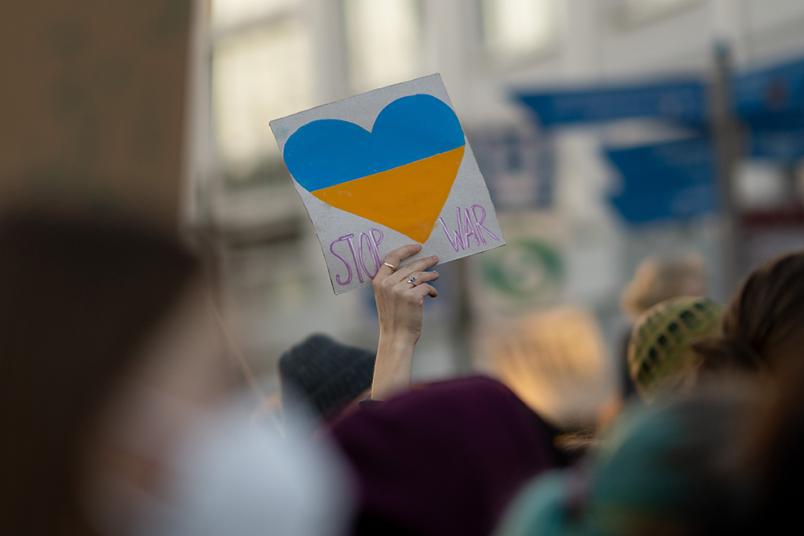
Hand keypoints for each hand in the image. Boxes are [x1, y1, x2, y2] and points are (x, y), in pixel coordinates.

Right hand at [370, 244, 438, 398]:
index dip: (406, 250)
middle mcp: (388, 283)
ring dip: (431, 275)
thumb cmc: (393, 318)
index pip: (391, 258)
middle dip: (425, 261)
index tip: (417, 247)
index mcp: (378, 281)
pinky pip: (426, 287)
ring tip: (436, 276)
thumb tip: (412, 267)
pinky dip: (432, 290)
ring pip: (420, 275)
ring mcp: (400, 290)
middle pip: (410, 265)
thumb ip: (392, 282)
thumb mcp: (386, 297)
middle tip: (435, 259)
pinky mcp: (413, 297)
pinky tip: (433, 294)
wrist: (396, 338)